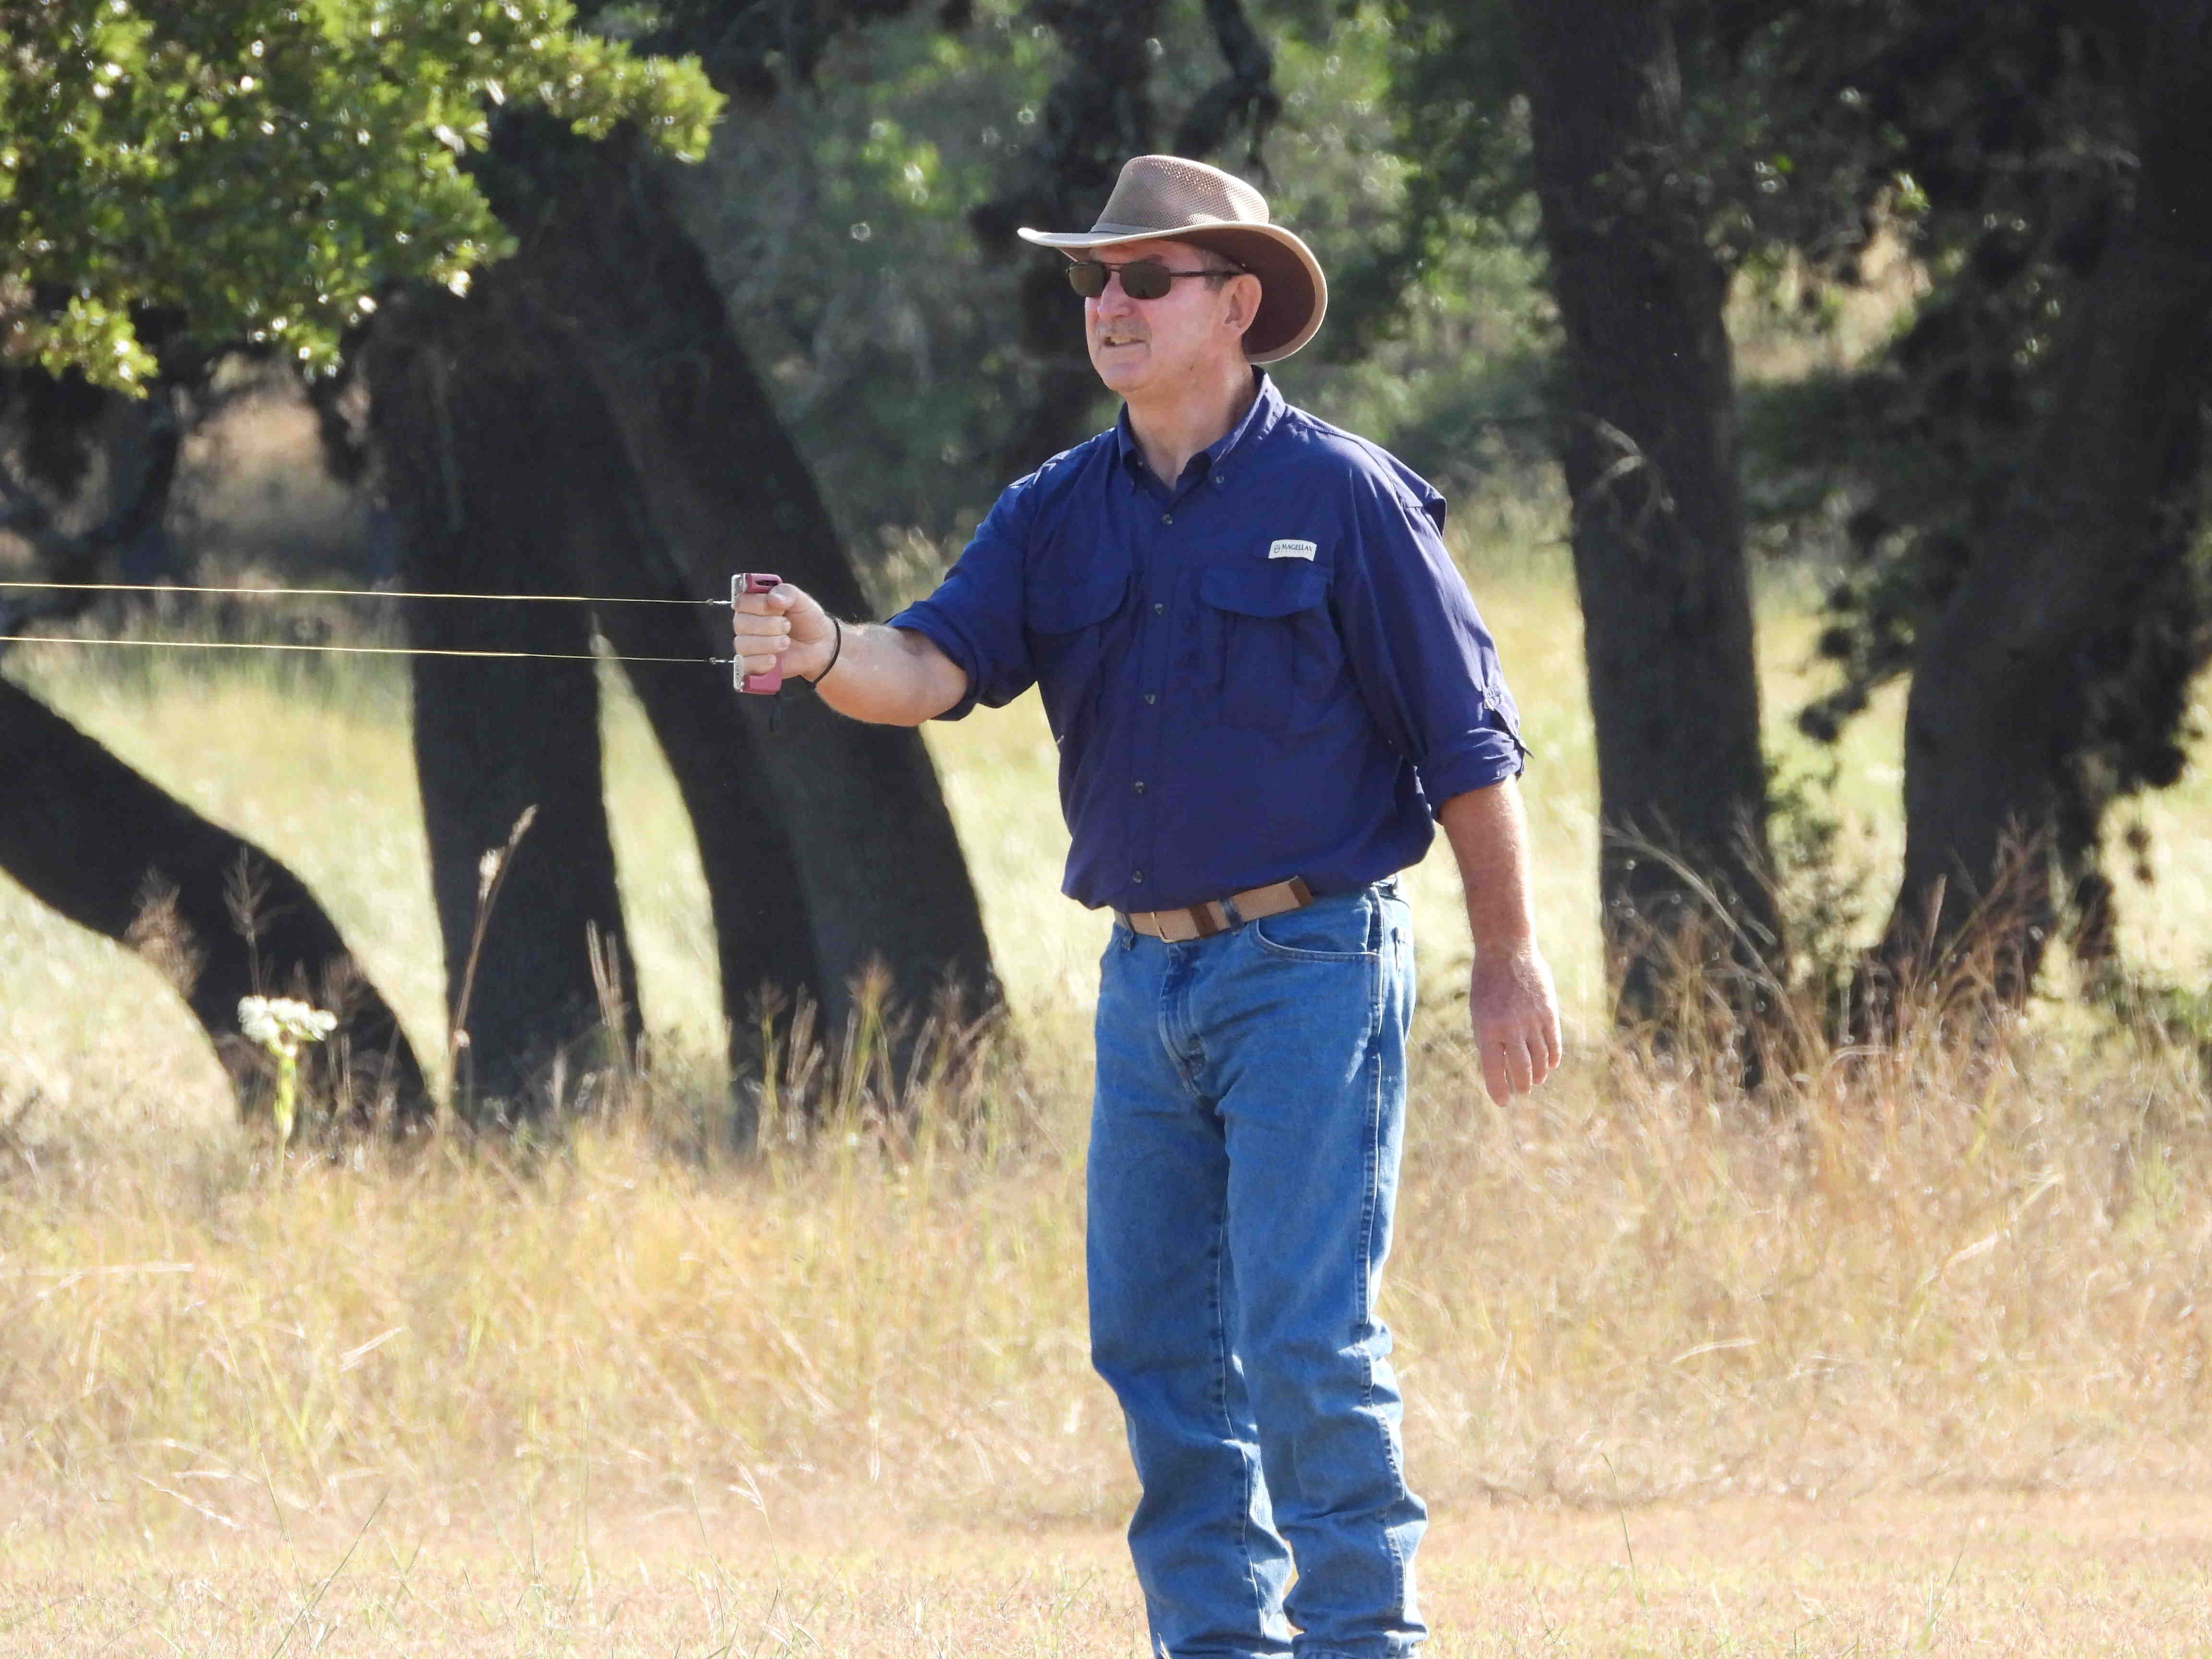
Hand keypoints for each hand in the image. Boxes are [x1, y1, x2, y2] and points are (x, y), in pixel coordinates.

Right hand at [731, 581, 835, 683]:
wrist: (819, 644)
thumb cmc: (806, 619)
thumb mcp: (801, 600)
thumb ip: (787, 593)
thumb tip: (772, 598)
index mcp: (753, 604)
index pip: (742, 602)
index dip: (759, 605)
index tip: (778, 608)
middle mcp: (746, 623)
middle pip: (740, 623)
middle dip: (767, 625)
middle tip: (787, 626)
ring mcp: (748, 644)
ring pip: (743, 644)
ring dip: (767, 644)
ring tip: (786, 642)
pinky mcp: (752, 664)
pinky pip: (745, 665)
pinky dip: (760, 662)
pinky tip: (774, 660)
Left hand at [1470, 942, 1562, 1103]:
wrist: (1506, 952)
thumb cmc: (1486, 984)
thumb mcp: (1479, 1012)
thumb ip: (1490, 1039)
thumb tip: (1502, 1068)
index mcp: (1486, 1030)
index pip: (1494, 1072)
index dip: (1499, 1091)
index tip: (1502, 1102)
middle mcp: (1510, 1029)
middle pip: (1522, 1070)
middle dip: (1522, 1086)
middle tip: (1521, 1090)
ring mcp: (1531, 1021)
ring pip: (1541, 1061)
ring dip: (1539, 1075)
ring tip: (1536, 1080)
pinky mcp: (1549, 1013)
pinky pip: (1554, 1045)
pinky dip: (1553, 1059)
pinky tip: (1550, 1065)